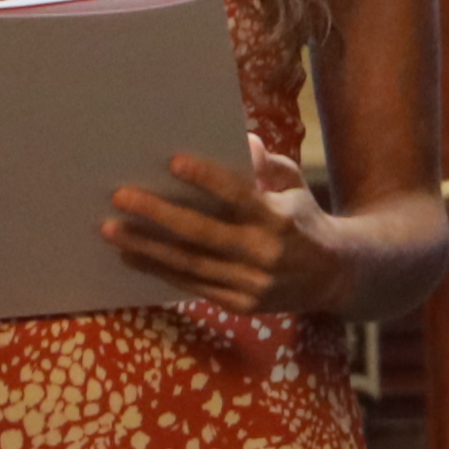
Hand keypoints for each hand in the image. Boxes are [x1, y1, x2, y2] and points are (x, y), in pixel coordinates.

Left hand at [105, 148, 335, 315]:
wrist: (336, 276)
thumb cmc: (304, 219)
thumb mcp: (295, 184)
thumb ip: (268, 164)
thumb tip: (243, 144)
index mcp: (278, 219)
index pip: (237, 196)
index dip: (206, 180)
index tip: (173, 162)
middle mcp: (264, 254)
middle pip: (202, 234)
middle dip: (158, 214)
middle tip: (120, 197)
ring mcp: (251, 285)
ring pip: (189, 265)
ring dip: (146, 248)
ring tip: (111, 231)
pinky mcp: (241, 305)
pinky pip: (193, 287)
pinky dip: (160, 272)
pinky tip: (131, 258)